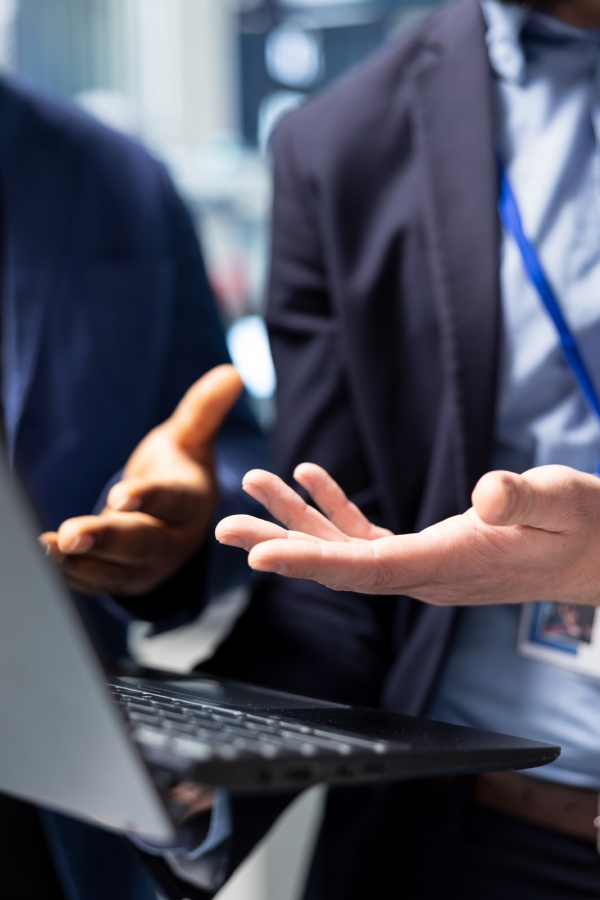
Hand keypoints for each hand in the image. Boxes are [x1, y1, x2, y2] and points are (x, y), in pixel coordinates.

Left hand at [40, 365, 243, 595]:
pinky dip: (71, 574)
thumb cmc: (177, 472)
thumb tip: (232, 373)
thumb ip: (203, 409)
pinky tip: (46, 559)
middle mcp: (174, 539)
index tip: (119, 496)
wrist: (175, 522)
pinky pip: (97, 583)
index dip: (148, 498)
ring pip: (116, 569)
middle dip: (106, 539)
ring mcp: (149, 566)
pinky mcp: (124, 580)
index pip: (171, 500)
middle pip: (142, 542)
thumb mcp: (189, 439)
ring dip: (81, 561)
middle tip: (71, 534)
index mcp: (191, 501)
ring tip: (48, 546)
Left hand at [215, 463, 599, 605]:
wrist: (599, 555)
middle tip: (223, 529)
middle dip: (279, 547)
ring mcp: (425, 567)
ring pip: (345, 550)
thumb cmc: (586, 526)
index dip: (311, 562)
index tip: (260, 556)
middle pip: (339, 566)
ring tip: (254, 487)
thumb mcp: (565, 502)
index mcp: (454, 563)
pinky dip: (337, 509)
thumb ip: (524, 499)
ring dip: (297, 521)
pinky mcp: (429, 553)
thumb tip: (487, 494)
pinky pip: (370, 537)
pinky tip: (314, 479)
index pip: (368, 569)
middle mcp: (428, 574)